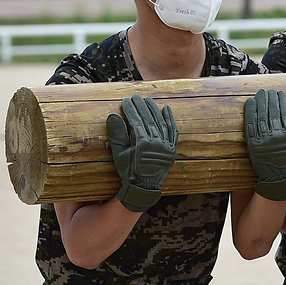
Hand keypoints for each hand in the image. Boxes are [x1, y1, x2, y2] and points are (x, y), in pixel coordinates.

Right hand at [106, 94, 177, 211]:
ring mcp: (166, 146)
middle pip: (149, 120)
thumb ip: (117, 135)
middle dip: (142, 107)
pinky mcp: (172, 149)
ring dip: (155, 110)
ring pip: (161, 123)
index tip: (125, 100)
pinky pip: (173, 131)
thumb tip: (112, 115)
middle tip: (135, 96)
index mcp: (143, 145)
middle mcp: (157, 144)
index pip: (136, 122)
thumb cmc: (129, 171)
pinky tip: (166, 108)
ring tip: (148, 99)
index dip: (130, 110)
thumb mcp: (119, 155)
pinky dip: (170, 119)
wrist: (144, 188)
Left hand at [244, 89, 285, 200]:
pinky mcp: (253, 144)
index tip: (280, 92)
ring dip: (260, 102)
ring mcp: (264, 140)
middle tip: (269, 90)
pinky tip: (250, 103)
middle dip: (271, 98)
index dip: (282, 100)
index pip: (285, 112)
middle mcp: (277, 136)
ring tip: (260, 93)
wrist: (278, 178)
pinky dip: (250, 112)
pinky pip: (250, 125)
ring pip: (261, 116)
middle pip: (273, 111)